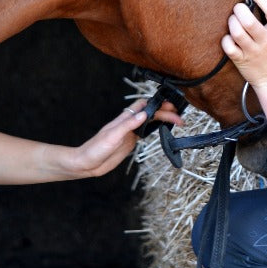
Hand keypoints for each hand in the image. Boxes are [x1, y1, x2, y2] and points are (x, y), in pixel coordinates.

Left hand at [69, 99, 183, 177]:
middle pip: (151, 112)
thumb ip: (128, 125)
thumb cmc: (94, 149)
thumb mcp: (112, 137)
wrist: (86, 164)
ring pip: (150, 120)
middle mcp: (128, 123)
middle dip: (166, 112)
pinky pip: (146, 131)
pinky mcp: (130, 142)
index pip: (144, 105)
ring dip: (163, 119)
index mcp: (124, 119)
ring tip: (177, 121)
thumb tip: (144, 113)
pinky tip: (163, 130)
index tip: (170, 106)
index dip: (157, 103)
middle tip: (180, 118)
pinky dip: (156, 128)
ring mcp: (130, 132)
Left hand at [221, 0, 266, 88]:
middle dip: (240, 9)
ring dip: (232, 22)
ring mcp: (252, 52)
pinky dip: (226, 39)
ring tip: (234, 19)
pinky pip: (229, 47)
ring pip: (237, 33)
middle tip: (239, 8)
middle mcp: (266, 42)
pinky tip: (230, 36)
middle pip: (249, 21)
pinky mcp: (241, 60)